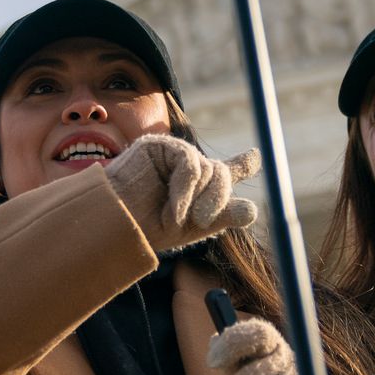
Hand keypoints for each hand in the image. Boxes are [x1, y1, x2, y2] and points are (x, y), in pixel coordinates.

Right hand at [107, 134, 261, 250]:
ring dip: (196, 198)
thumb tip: (253, 211)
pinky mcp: (160, 146)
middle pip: (222, 173)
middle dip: (218, 198)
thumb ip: (224, 215)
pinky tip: (172, 209)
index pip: (225, 172)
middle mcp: (188, 168)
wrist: (117, 225)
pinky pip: (190, 164)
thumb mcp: (194, 226)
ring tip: (175, 218)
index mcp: (197, 187)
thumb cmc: (150, 228)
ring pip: (208, 169)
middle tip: (202, 221)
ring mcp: (174, 155)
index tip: (256, 156)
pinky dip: (185, 189)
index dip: (242, 164)